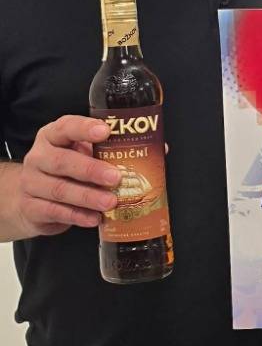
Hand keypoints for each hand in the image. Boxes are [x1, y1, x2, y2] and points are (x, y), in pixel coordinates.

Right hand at [15, 116, 120, 235]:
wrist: (31, 199)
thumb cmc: (65, 171)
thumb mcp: (81, 155)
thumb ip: (104, 151)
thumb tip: (148, 151)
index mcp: (52, 136)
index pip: (65, 127)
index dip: (84, 128)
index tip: (105, 131)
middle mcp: (38, 157)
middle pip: (61, 161)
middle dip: (91, 170)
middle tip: (115, 177)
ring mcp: (30, 183)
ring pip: (59, 190)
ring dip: (88, 197)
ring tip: (111, 202)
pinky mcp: (31, 208)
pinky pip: (54, 212)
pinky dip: (77, 216)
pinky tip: (95, 218)